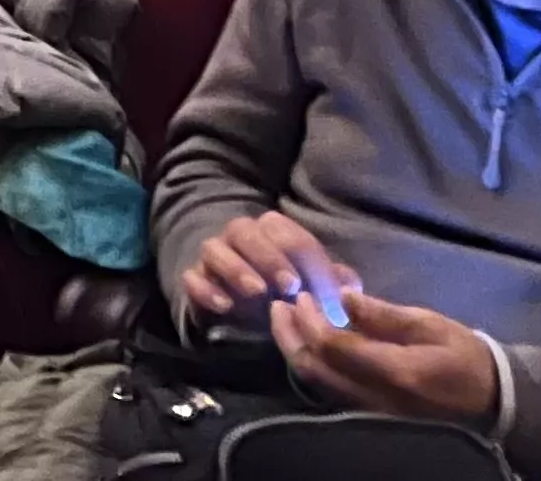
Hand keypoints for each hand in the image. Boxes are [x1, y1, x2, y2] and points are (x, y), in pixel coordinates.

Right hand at [181, 211, 362, 330]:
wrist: (246, 309)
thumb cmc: (287, 292)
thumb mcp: (315, 287)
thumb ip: (333, 284)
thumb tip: (349, 289)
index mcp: (272, 231)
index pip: (289, 235)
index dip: (308, 262)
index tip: (322, 292)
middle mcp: (239, 236)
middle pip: (246, 231)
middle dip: (270, 257)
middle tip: (290, 286)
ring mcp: (213, 256)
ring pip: (214, 248)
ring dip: (236, 269)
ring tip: (258, 293)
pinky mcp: (195, 280)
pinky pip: (191, 278)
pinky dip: (205, 290)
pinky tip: (225, 307)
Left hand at [271, 291, 497, 426]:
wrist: (490, 400)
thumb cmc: (463, 355)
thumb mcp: (430, 324)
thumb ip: (383, 313)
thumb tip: (342, 297)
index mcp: (396, 371)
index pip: (335, 347)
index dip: (311, 320)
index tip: (301, 295)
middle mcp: (376, 397)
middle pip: (314, 368)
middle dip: (290, 334)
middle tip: (279, 306)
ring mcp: (370, 410)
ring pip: (316, 383)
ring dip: (294, 349)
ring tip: (284, 319)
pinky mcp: (368, 414)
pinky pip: (328, 390)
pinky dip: (310, 364)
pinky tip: (305, 342)